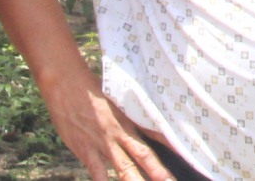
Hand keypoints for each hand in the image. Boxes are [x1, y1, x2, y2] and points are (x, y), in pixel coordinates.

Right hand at [37, 70, 169, 180]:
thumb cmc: (92, 89)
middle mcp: (121, 131)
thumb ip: (130, 112)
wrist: (66, 84)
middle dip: (159, 172)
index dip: (172, 145)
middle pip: (144, 155)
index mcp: (131, 117)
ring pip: (124, 167)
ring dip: (136, 180)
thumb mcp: (117, 98)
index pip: (157, 133)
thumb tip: (146, 118)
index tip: (188, 155)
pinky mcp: (86, 151)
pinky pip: (97, 172)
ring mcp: (104, 143)